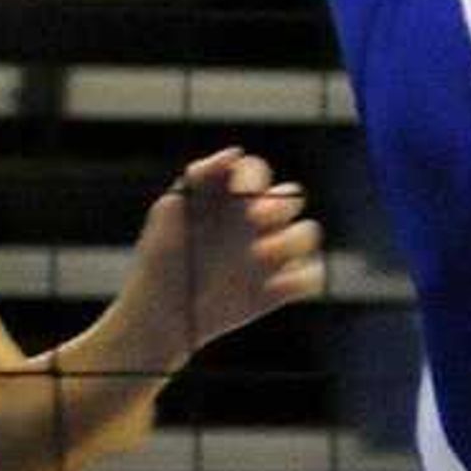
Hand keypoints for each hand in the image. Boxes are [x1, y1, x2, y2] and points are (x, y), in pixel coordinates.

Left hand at [108, 148, 325, 368]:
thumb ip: (198, 178)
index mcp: (230, 197)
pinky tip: (274, 286)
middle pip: (290, 196)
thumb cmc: (159, 261)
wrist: (159, 317)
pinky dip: (302, 278)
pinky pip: (311, 275)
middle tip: (256, 220)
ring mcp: (272, 254)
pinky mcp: (281, 288)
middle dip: (278, 204)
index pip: (255, 171)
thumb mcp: (169, 214)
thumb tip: (233, 154)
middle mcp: (256, 221)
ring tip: (260, 256)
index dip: (254, 176)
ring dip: (292, 240)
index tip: (243, 192)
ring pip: (307, 232)